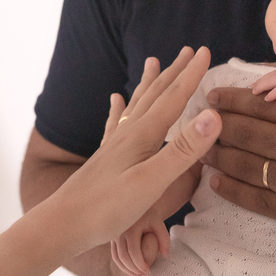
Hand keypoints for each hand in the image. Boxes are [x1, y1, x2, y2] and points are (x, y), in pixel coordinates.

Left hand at [0, 48, 221, 275]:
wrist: (62, 225)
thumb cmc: (107, 208)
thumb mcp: (152, 182)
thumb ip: (183, 151)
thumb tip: (213, 115)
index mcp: (142, 136)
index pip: (173, 99)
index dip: (191, 75)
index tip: (206, 51)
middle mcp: (127, 133)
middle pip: (155, 95)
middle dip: (174, 72)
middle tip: (189, 50)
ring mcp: (114, 144)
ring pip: (136, 104)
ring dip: (149, 83)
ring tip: (153, 62)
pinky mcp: (104, 158)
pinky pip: (115, 122)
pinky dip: (119, 107)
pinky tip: (115, 99)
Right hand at [111, 210, 169, 275]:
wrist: (136, 205)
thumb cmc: (149, 215)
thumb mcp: (159, 224)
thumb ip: (164, 239)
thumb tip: (165, 255)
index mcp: (130, 227)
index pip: (133, 251)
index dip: (140, 264)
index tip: (148, 271)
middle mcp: (119, 231)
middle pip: (123, 257)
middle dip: (133, 269)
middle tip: (143, 275)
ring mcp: (113, 235)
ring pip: (117, 257)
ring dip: (126, 269)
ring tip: (137, 275)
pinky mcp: (111, 238)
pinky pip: (114, 254)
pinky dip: (122, 264)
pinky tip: (131, 269)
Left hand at [202, 91, 275, 234]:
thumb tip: (270, 86)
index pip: (261, 106)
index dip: (232, 100)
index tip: (211, 95)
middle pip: (248, 135)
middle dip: (218, 125)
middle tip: (195, 119)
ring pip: (248, 167)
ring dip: (219, 154)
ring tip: (199, 147)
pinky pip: (260, 202)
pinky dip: (233, 191)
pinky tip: (216, 182)